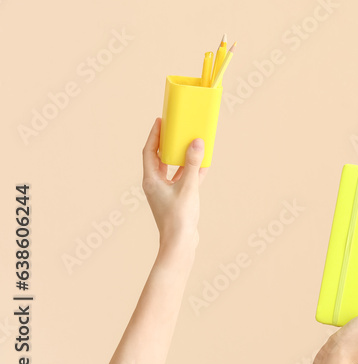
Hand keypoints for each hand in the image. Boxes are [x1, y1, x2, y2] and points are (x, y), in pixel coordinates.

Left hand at [141, 117, 206, 248]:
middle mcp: (156, 184)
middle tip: (175, 128)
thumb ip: (193, 164)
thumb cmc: (179, 217)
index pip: (149, 152)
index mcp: (151, 180)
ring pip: (172, 168)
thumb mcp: (188, 187)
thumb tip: (196, 142)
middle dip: (167, 143)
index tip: (160, 121)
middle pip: (159, 158)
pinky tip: (202, 164)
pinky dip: (191, 170)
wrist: (180, 243)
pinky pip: (183, 179)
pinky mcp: (177, 199)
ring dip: (181, 156)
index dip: (154, 135)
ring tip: (190, 142)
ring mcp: (166, 192)